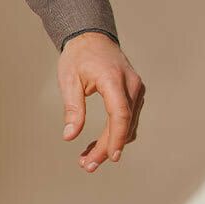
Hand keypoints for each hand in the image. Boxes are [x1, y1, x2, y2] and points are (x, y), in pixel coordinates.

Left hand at [59, 33, 143, 172]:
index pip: (120, 114)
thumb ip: (72, 108)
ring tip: (88, 160)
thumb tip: (70, 136)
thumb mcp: (68, 80)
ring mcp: (136, 89)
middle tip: (87, 166)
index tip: (110, 157)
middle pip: (124, 124)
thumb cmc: (78, 57)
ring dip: (112, 144)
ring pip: (128, 124)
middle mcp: (131, 85)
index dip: (116, 138)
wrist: (91, 37)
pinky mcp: (134, 94)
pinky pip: (128, 118)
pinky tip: (99, 146)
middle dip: (108, 148)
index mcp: (113, 79)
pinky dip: (116, 133)